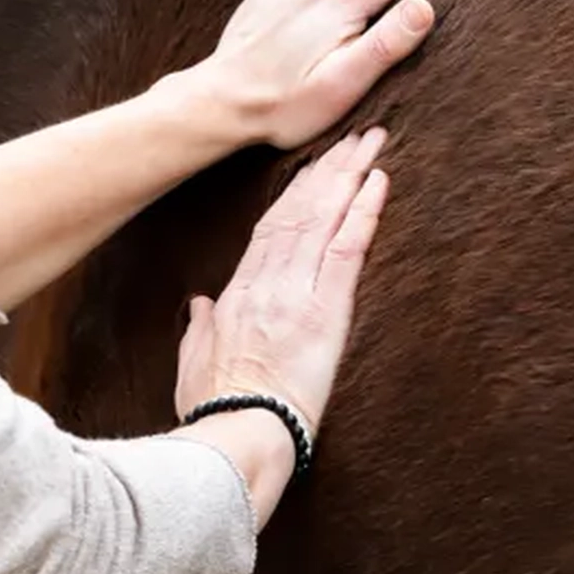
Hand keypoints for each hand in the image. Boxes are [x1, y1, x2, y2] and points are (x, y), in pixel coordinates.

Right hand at [174, 128, 388, 435]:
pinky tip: (378, 181)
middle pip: (300, 210)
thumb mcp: (194, 362)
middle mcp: (268, 282)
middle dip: (327, 170)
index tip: (313, 168)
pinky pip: (348, 247)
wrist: (235, 437)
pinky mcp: (326, 310)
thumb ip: (200, 328)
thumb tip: (199, 306)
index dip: (295, 194)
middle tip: (351, 137)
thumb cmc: (214, 409)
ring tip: (371, 142)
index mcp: (238, 294)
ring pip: (325, 217)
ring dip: (349, 175)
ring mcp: (297, 292)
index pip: (271, 230)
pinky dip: (364, 210)